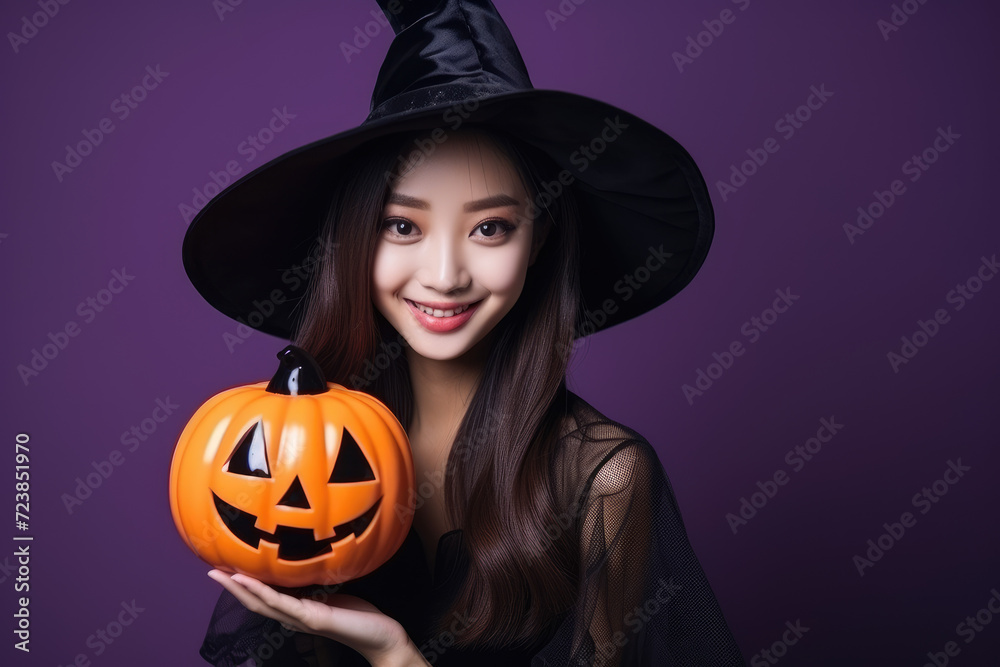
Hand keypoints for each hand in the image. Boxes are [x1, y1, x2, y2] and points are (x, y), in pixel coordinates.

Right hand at [207, 569, 422, 665]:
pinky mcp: (312, 618)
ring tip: (220, 575)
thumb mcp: (334, 594)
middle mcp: (294, 617)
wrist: (380, 636)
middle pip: (255, 602)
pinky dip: (261, 592)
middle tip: (210, 571)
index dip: (243, 585)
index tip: (225, 569)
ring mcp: (301, 619)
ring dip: (239, 589)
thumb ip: (317, 585)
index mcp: (298, 610)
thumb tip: (306, 567)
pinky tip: (248, 581)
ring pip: (263, 603)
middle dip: (232, 588)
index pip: (264, 597)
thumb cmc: (360, 615)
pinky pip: (281, 603)